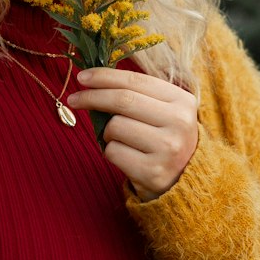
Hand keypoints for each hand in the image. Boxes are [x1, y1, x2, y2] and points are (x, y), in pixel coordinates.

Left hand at [66, 67, 199, 200]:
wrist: (186, 182)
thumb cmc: (165, 140)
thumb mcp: (165, 112)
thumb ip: (138, 94)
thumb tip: (94, 79)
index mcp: (183, 101)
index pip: (136, 81)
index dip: (105, 76)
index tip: (83, 76)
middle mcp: (179, 123)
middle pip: (122, 100)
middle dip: (92, 97)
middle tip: (74, 99)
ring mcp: (168, 149)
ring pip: (115, 127)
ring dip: (107, 133)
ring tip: (121, 140)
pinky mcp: (153, 172)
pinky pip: (113, 152)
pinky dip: (111, 152)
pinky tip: (126, 156)